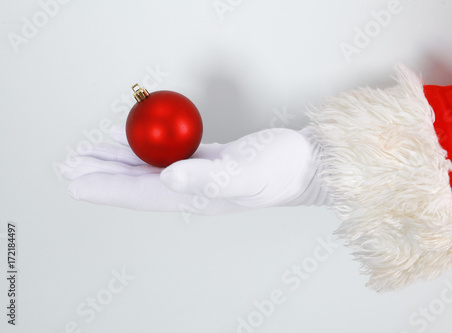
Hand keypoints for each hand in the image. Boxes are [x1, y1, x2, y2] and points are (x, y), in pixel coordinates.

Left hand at [60, 125, 327, 214]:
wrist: (304, 164)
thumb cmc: (280, 170)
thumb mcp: (244, 172)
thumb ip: (206, 177)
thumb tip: (168, 178)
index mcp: (194, 195)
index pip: (139, 194)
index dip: (105, 189)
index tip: (75, 183)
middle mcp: (191, 188)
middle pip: (136, 182)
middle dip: (102, 175)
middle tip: (69, 167)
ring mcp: (199, 174)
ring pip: (148, 168)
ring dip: (118, 160)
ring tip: (91, 152)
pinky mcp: (209, 159)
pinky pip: (168, 154)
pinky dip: (146, 147)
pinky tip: (135, 140)